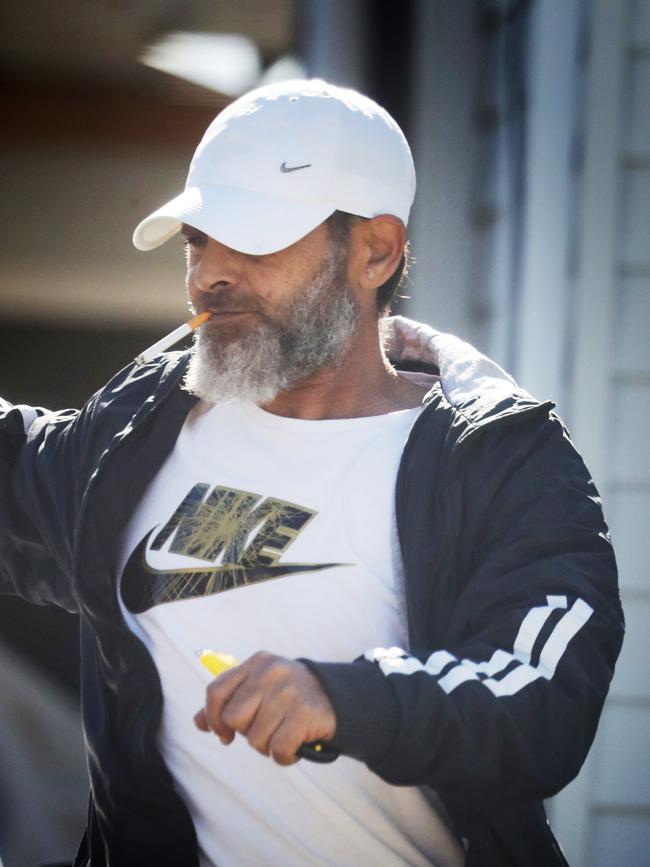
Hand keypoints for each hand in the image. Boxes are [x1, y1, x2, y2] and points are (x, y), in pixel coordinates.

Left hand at [193, 651, 336, 765]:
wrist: (337, 697)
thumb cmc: (289, 696)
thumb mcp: (259, 689)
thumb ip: (229, 702)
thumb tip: (198, 722)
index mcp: (257, 664)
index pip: (216, 691)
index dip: (213, 718)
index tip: (223, 735)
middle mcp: (271, 673)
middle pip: (234, 718)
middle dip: (247, 732)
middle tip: (267, 729)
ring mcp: (288, 692)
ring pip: (256, 738)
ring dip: (268, 746)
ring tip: (284, 734)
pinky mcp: (304, 713)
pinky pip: (278, 750)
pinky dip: (284, 757)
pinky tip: (295, 746)